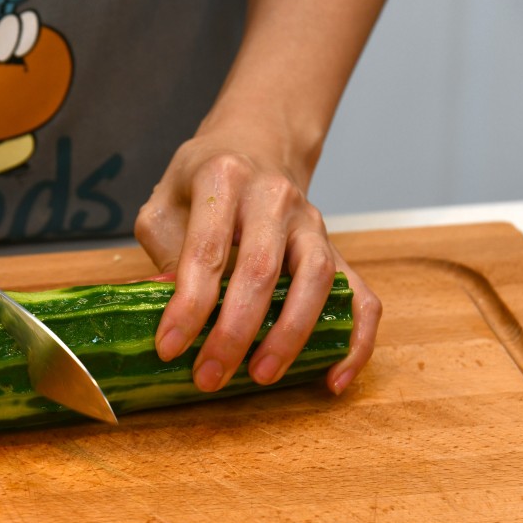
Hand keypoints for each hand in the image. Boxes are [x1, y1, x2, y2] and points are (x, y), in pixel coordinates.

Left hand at [135, 134, 380, 395]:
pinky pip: (360, 294)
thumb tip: (162, 310)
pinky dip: (354, 339)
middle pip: (262, 270)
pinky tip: (333, 378)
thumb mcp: (166, 204)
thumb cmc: (201, 183)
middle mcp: (274, 196)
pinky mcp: (335, 247)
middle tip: (209, 376)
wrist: (253, 145)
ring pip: (317, 280)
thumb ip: (163, 253)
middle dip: (234, 332)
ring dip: (289, 336)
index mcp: (224, 177)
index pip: (207, 249)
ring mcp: (311, 221)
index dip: (188, 304)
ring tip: (261, 376)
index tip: (169, 347)